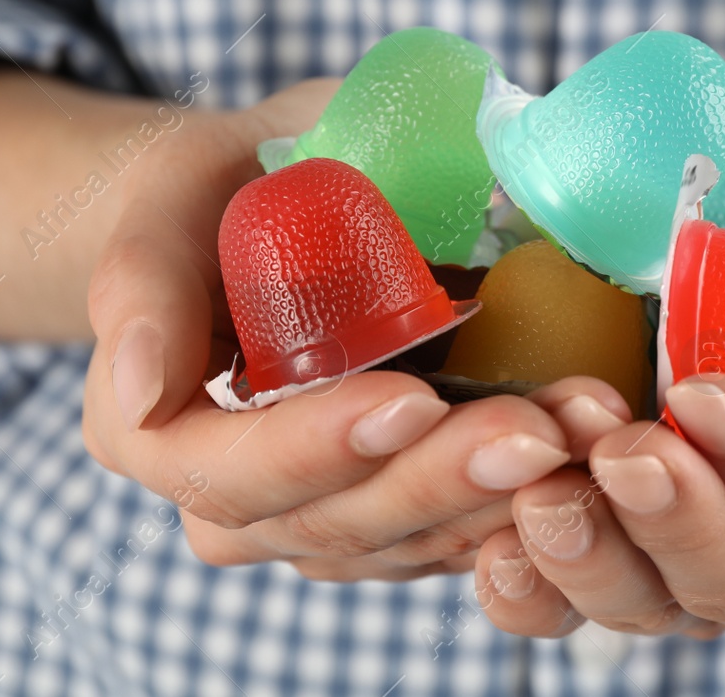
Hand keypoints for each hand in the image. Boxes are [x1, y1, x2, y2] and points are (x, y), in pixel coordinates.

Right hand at [77, 78, 629, 579]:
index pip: (236, 472)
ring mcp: (318, 515)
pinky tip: (588, 449)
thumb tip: (135, 388)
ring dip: (502, 491)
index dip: (324, 447)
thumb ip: (141, 283)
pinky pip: (456, 527)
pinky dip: (524, 494)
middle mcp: (233, 500)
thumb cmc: (216, 188)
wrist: (269, 205)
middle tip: (539, 428)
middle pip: (338, 519)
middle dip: (444, 477)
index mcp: (157, 434)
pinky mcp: (393, 511)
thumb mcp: (168, 197)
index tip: (414, 400)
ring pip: (411, 536)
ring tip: (584, 425)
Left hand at [472, 116, 724, 652]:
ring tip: (543, 482)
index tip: (709, 393)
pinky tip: (493, 544)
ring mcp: (704, 551)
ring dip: (594, 553)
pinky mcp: (625, 530)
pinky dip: (531, 583)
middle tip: (619, 445)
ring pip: (652, 605)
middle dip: (678, 523)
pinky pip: (575, 593)